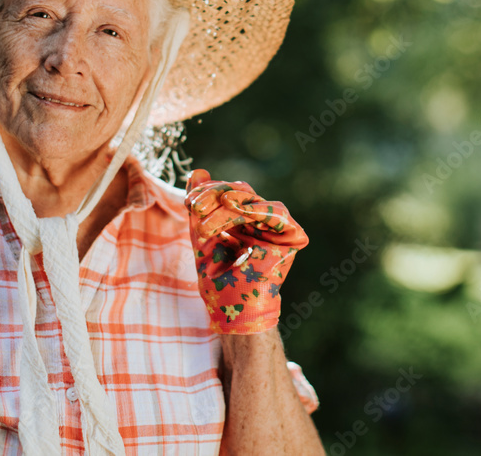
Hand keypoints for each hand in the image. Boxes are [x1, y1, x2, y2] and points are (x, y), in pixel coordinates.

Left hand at [185, 169, 308, 333]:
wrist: (231, 310)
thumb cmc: (217, 278)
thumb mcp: (202, 236)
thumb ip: (199, 205)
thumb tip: (196, 171)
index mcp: (240, 218)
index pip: (226, 191)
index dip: (208, 191)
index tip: (189, 202)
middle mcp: (259, 219)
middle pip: (240, 191)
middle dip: (214, 195)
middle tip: (196, 208)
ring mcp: (275, 227)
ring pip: (253, 200)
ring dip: (227, 207)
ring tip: (207, 220)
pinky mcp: (291, 236)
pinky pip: (278, 213)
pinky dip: (258, 209)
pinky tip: (238, 210)